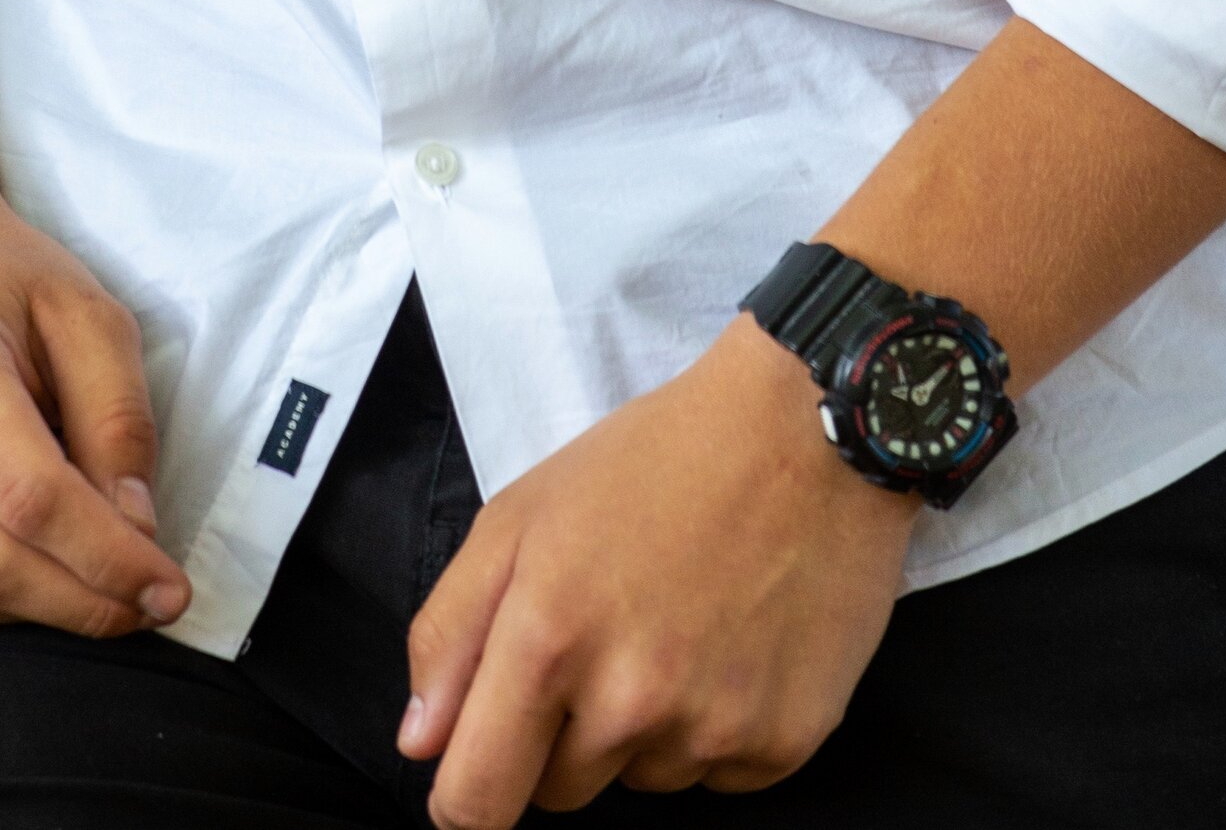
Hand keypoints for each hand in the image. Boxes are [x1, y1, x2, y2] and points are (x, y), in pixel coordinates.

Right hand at [0, 160, 189, 636]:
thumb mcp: (84, 312)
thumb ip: (119, 417)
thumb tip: (134, 531)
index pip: (30, 497)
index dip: (107, 558)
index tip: (169, 592)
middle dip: (79, 604)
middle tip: (139, 607)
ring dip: (30, 610)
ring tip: (80, 573)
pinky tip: (7, 556)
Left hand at [400, 316, 913, 821]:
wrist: (804, 432)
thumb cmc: (656, 460)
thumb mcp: (525, 510)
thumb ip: (452, 629)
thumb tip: (421, 744)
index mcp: (548, 639)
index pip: (478, 800)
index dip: (466, 800)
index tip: (479, 775)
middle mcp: (628, 700)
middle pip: (559, 794)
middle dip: (562, 735)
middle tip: (606, 635)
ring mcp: (711, 729)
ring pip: (641, 779)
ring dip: (644, 728)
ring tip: (678, 622)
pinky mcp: (781, 744)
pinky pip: (717, 776)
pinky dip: (715, 729)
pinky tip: (732, 644)